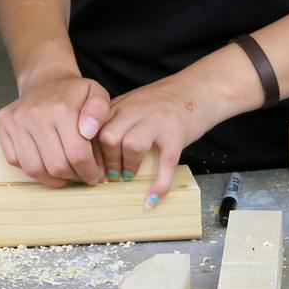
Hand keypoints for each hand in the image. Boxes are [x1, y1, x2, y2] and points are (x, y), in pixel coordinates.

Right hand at [0, 71, 110, 187]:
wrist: (46, 81)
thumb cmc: (74, 93)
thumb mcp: (97, 94)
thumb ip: (100, 111)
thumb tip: (88, 131)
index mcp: (62, 108)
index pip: (77, 154)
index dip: (89, 171)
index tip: (94, 175)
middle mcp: (35, 114)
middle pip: (56, 166)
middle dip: (72, 176)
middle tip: (80, 174)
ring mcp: (16, 120)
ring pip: (34, 168)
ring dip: (52, 178)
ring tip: (64, 173)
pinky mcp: (2, 124)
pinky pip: (15, 161)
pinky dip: (32, 169)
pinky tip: (45, 163)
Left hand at [97, 75, 216, 207]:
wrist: (197, 89)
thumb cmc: (162, 103)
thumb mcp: (133, 105)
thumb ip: (115, 122)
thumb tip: (97, 158)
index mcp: (121, 105)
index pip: (94, 129)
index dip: (91, 154)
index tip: (91, 169)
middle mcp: (136, 110)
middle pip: (109, 136)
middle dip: (106, 162)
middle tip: (110, 176)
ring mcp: (157, 121)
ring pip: (132, 145)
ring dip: (127, 168)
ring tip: (128, 177)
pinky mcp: (177, 135)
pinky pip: (165, 163)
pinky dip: (159, 185)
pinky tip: (152, 199)